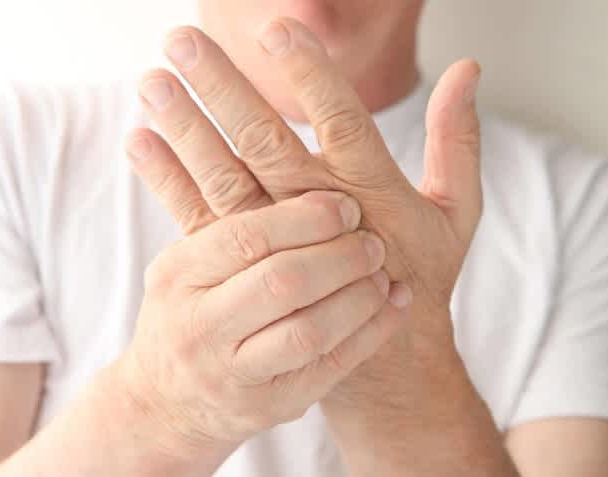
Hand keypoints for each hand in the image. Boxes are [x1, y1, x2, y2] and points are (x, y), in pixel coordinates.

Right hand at [110, 188, 407, 461]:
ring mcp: (235, 372)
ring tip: (384, 272)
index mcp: (179, 274)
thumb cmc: (187, 310)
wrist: (165, 404)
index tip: (344, 203)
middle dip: (338, 256)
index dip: (303, 217)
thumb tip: (219, 117)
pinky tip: (395, 304)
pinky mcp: (271, 404)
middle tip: (373, 240)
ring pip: (310, 330)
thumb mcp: (183, 259)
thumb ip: (211, 204)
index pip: (245, 236)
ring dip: (359, 295)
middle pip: (282, 282)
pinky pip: (332, 366)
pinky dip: (371, 331)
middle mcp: (201, 325)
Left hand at [133, 17, 486, 469]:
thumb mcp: (457, 212)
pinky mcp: (246, 267)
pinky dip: (168, 179)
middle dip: (224, 89)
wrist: (387, 361)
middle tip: (183, 40)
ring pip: (225, 176)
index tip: (279, 30)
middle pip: (266, 142)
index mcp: (371, 191)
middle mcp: (319, 213)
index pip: (343, 121)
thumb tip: (468, 68)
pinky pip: (201, 218)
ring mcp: (276, 242)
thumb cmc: (423, 274)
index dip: (313, 77)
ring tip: (151, 79)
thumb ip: (458, 139)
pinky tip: (138, 139)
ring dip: (186, 127)